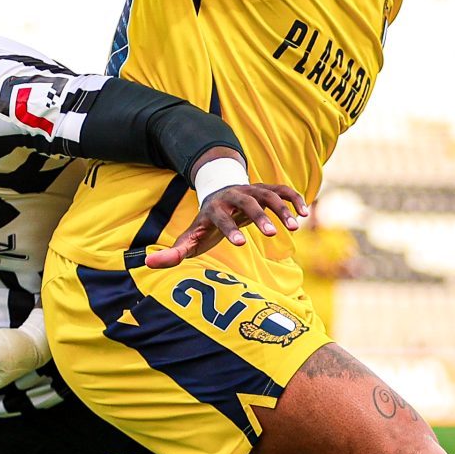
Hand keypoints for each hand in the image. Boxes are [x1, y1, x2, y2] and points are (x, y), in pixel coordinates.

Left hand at [144, 182, 308, 269]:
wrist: (219, 191)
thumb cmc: (205, 223)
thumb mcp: (190, 237)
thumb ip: (172, 253)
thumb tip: (148, 264)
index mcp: (214, 209)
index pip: (220, 218)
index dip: (230, 229)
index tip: (241, 245)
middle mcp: (234, 196)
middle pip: (247, 202)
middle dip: (260, 217)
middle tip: (273, 235)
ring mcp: (251, 190)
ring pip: (268, 194)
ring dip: (282, 208)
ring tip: (296, 226)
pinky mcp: (266, 189)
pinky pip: (283, 190)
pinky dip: (295, 198)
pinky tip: (306, 214)